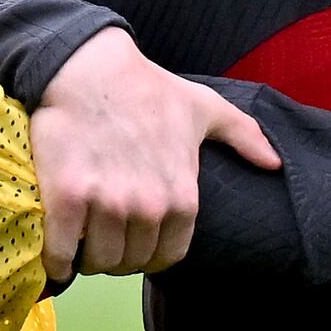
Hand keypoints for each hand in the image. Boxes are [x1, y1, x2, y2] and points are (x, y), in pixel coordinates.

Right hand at [30, 25, 281, 284]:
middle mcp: (148, 206)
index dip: (148, 253)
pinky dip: (55, 261)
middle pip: (128, 263)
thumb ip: (244, 136)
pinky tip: (55, 253)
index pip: (167, 257)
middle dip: (116, 256)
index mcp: (182, 196)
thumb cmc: (146, 87)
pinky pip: (60, 254)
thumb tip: (274, 163)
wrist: (88, 67)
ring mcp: (106, 204)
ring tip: (81, 239)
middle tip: (102, 237)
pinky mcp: (67, 198)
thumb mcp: (205, 108)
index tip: (132, 241)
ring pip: (97, 262)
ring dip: (86, 259)